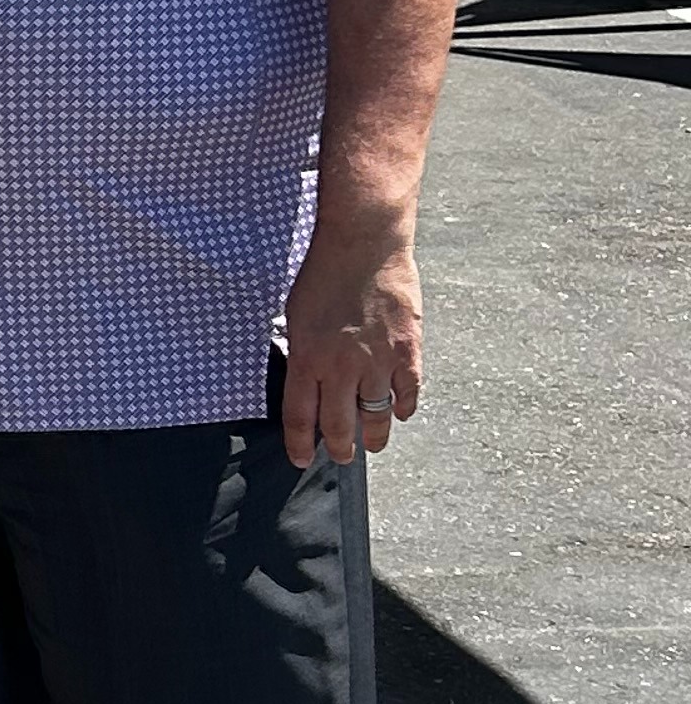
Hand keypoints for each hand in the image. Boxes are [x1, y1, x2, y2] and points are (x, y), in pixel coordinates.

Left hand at [282, 221, 423, 467]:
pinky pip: (409, 392)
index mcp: (307, 359)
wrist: (364, 244)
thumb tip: (305, 381)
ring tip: (373, 445)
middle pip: (339, 426)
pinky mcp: (408, 350)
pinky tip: (400, 412)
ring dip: (374, 436)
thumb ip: (302, 352)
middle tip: (341, 457)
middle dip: (339, 448)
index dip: (300, 444)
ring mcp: (377, 361)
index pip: (300, 417)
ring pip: (376, 416)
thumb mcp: (295, 316)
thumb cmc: (323, 273)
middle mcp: (341, 368)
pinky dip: (405, 407)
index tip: (301, 459)